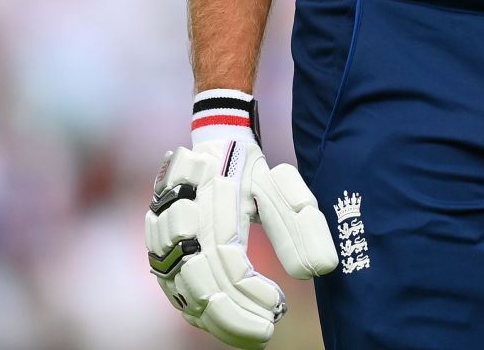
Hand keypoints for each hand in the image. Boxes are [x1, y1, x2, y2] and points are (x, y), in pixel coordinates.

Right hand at [146, 136, 337, 346]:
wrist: (211, 152)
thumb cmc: (248, 170)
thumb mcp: (280, 185)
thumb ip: (301, 222)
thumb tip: (321, 269)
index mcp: (205, 202)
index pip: (225, 262)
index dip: (250, 291)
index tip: (280, 305)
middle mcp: (175, 224)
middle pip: (200, 286)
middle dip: (234, 317)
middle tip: (268, 330)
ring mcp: (162, 243)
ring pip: (186, 297)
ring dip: (221, 322)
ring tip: (257, 332)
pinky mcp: (162, 258)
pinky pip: (180, 296)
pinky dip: (206, 316)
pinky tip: (235, 323)